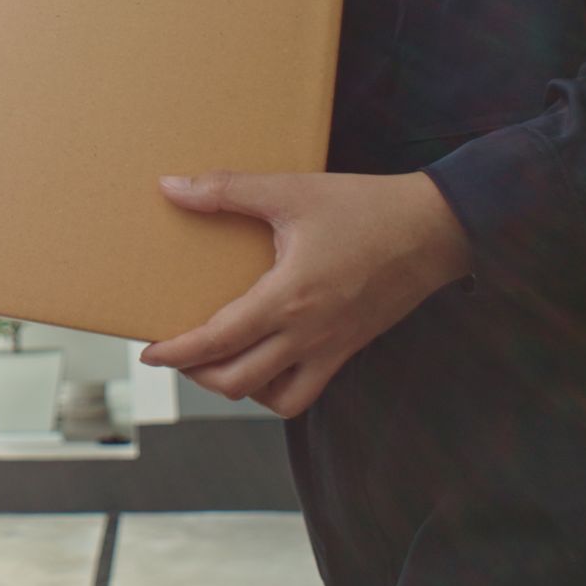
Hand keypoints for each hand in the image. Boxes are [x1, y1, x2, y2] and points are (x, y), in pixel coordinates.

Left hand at [138, 170, 471, 417]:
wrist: (436, 229)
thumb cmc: (364, 207)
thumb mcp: (291, 191)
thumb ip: (227, 190)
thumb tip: (170, 187)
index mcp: (288, 297)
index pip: (218, 341)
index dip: (177, 353)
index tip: (149, 353)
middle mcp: (309, 334)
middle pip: (238, 382)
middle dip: (198, 375)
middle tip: (177, 355)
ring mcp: (333, 348)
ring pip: (276, 398)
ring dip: (240, 388)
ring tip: (219, 362)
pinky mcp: (351, 349)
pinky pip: (309, 391)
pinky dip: (278, 389)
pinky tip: (266, 361)